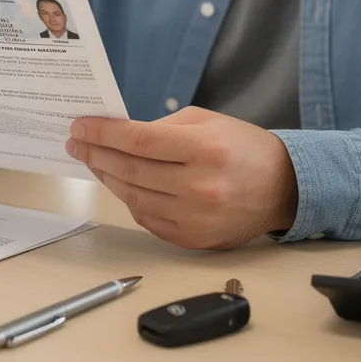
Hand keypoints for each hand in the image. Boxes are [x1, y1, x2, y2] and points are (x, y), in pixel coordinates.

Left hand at [65, 106, 298, 249]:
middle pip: (130, 170)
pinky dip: (129, 201)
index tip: (80, 127)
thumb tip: (118, 136)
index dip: (103, 133)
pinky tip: (120, 185)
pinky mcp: (193, 239)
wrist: (283, 188)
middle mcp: (200, 186)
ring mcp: (195, 217)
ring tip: (94, 162)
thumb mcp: (207, 122)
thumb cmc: (243, 148)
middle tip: (77, 143)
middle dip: (96, 154)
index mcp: (204, 149)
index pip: (138, 140)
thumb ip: (162, 127)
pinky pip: (147, 219)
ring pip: (133, 197)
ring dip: (107, 178)